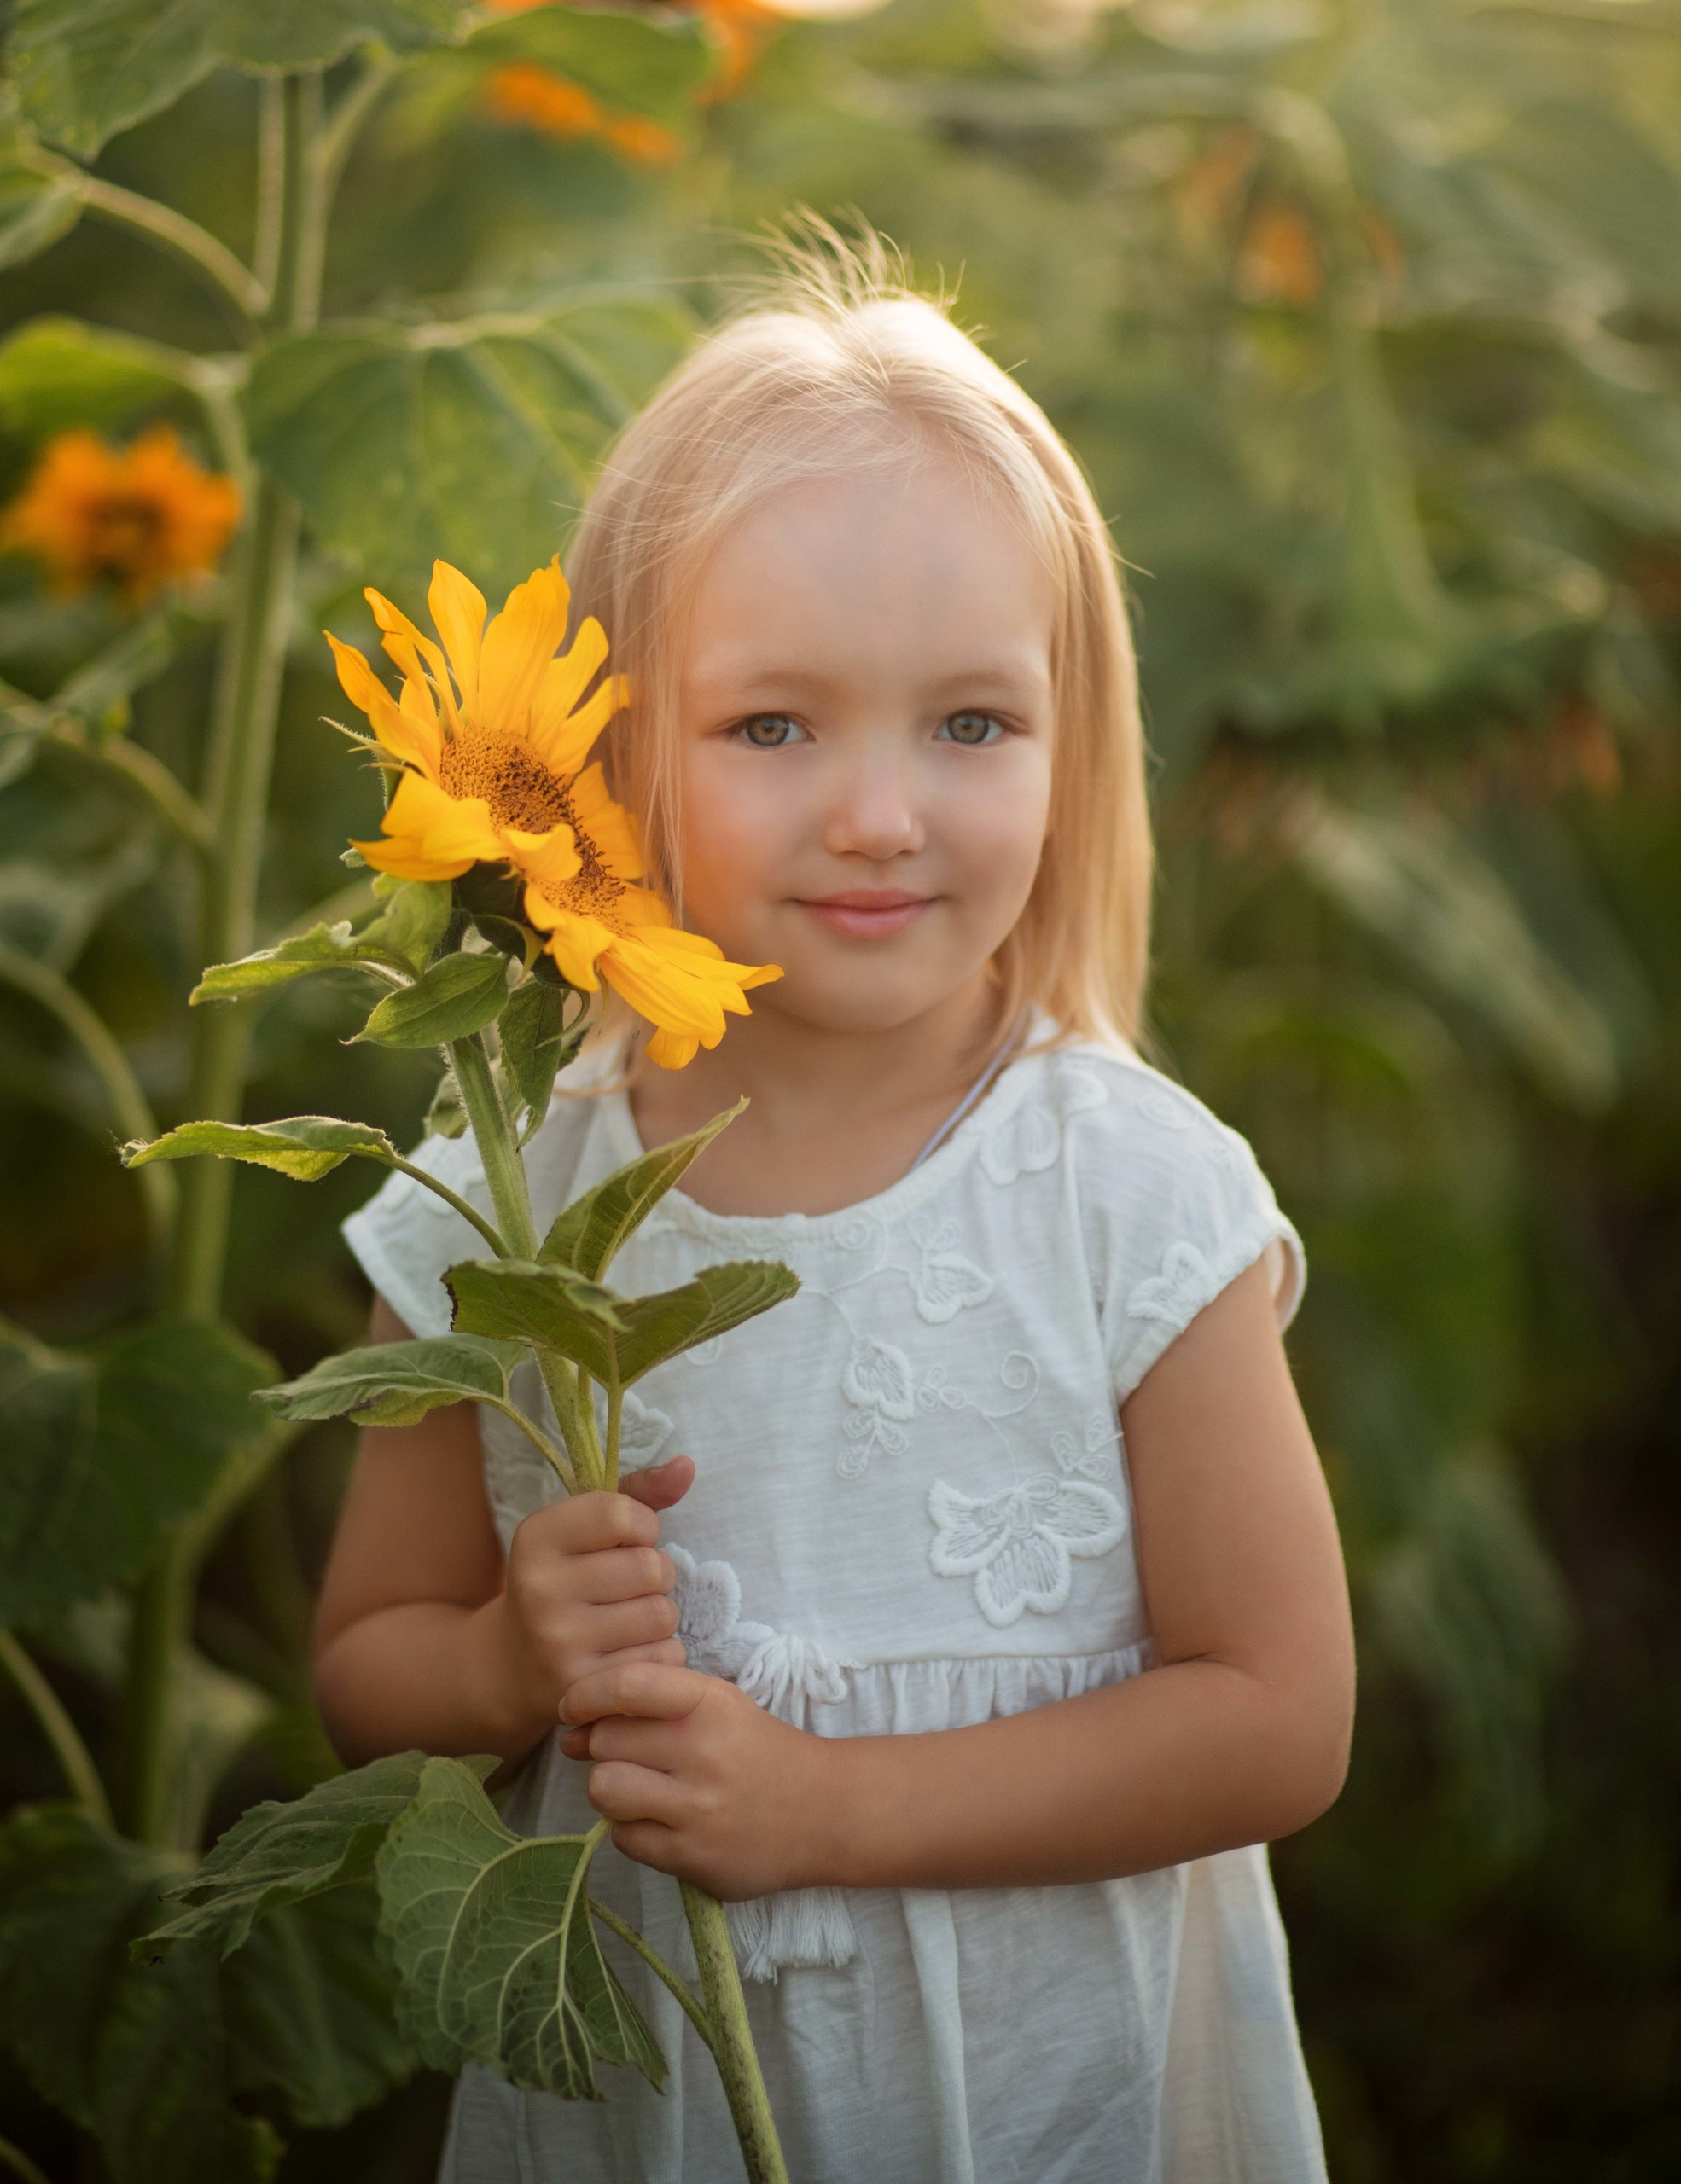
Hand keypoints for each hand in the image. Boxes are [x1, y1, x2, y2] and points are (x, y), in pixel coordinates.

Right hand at [490, 1456, 694, 1742]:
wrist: (513, 1664)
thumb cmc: (565, 1580)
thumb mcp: (584, 1529)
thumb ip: (639, 1493)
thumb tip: (687, 1466)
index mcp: (536, 1538)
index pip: (623, 1514)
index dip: (642, 1525)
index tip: (627, 1539)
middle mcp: (540, 1590)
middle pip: (651, 1567)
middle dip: (655, 1574)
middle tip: (628, 1586)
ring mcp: (559, 1644)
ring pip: (661, 1615)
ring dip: (659, 1616)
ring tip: (629, 1619)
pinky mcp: (585, 1689)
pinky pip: (662, 1660)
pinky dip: (659, 1655)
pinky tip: (628, 1652)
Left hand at [557, 1660, 835, 1900]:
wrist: (823, 1811)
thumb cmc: (757, 1749)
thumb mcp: (716, 1706)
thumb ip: (647, 1707)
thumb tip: (569, 1732)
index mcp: (710, 1702)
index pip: (628, 1684)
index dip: (585, 1694)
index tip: (573, 1709)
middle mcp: (704, 1751)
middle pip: (606, 1739)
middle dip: (604, 1747)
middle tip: (632, 1756)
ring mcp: (698, 1808)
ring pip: (604, 1789)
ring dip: (611, 1789)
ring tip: (639, 1790)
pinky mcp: (693, 1856)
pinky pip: (624, 1838)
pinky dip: (632, 1829)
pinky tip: (662, 1821)